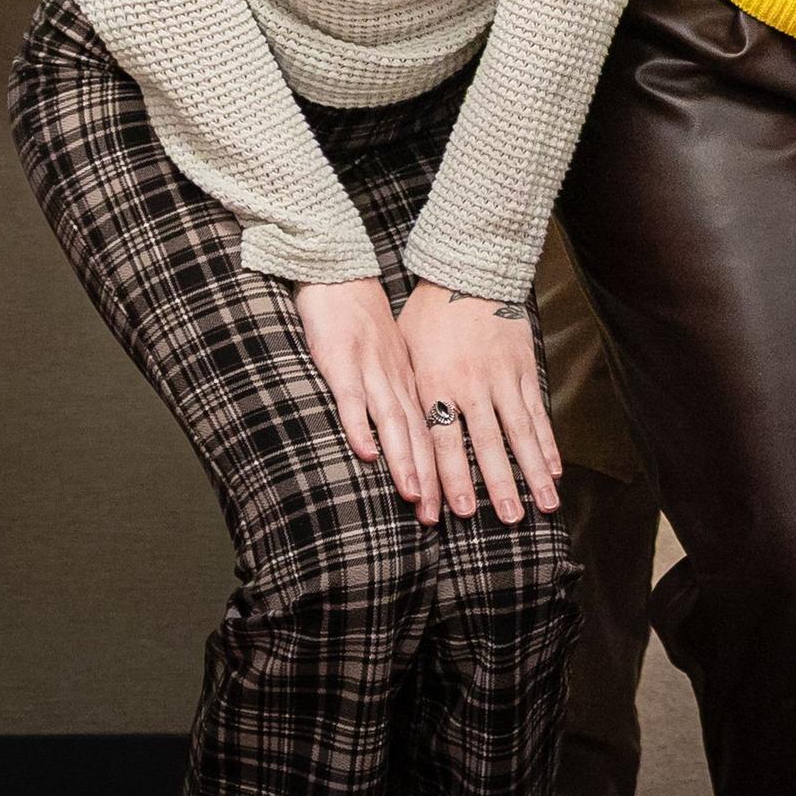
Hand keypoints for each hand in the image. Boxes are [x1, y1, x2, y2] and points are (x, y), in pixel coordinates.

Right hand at [294, 278, 437, 524]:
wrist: (342, 278)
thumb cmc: (364, 324)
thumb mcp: (391, 361)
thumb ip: (399, 394)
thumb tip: (409, 434)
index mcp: (411, 382)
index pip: (434, 434)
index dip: (444, 472)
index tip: (453, 509)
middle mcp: (397, 381)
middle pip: (420, 436)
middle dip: (429, 479)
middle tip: (438, 517)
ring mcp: (371, 372)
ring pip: (393, 423)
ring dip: (404, 460)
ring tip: (414, 495)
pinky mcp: (343, 363)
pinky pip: (352, 399)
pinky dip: (359, 426)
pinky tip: (365, 453)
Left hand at [396, 282, 561, 523]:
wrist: (467, 269)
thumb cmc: (427, 315)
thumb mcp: (404, 353)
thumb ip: (405, 395)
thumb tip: (386, 438)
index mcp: (435, 383)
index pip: (441, 441)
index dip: (449, 478)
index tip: (456, 512)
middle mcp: (470, 385)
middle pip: (486, 443)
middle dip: (499, 484)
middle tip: (509, 520)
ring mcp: (502, 376)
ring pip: (519, 431)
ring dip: (532, 470)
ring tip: (546, 504)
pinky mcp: (524, 366)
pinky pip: (536, 409)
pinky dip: (546, 440)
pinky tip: (554, 468)